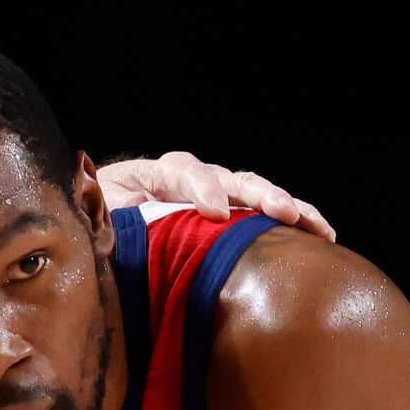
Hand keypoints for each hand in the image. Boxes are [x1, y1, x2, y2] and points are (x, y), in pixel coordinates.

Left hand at [99, 150, 336, 241]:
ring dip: (289, 208)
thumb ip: (94, 207)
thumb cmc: (94, 225)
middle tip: (281, 213)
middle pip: (232, 178)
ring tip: (318, 229)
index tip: (214, 212)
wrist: (98, 229)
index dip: (202, 188)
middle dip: (259, 196)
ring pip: (255, 194)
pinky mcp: (227, 219)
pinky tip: (320, 238)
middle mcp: (191, 179)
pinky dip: (292, 224)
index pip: (183, 172)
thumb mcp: (90, 216)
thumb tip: (88, 191)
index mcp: (153, 174)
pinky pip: (261, 218)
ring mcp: (213, 196)